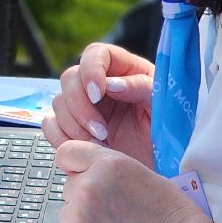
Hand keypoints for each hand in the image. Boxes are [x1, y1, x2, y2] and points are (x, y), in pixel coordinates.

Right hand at [43, 42, 154, 165]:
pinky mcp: (74, 130)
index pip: (95, 54)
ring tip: (100, 145)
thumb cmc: (171, 132)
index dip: (90, 69)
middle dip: (80, 106)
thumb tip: (110, 84)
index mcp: (124, 70)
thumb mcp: (163, 105)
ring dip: (74, 126)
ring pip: (58, 103)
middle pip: (69, 78)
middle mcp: (100, 85)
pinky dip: (63, 138)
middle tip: (101, 131)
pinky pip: (51, 126)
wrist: (164, 168)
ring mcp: (84, 108)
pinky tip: (87, 149)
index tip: (98, 93)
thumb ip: (140, 88)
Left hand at [55, 140, 211, 222]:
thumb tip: (82, 173)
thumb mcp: (141, 174)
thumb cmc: (173, 219)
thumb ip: (106, 169)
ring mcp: (77, 221)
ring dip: (84, 222)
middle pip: (69, 187)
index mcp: (107, 165)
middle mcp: (87, 189)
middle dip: (86, 196)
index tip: (84, 175)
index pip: (66, 154)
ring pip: (68, 215)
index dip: (77, 166)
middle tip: (116, 212)